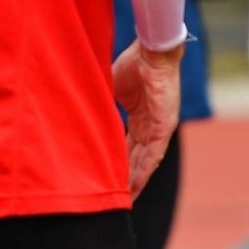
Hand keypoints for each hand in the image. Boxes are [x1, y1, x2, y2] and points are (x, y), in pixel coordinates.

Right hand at [114, 39, 184, 197]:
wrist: (150, 50)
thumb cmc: (133, 64)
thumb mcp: (113, 90)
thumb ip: (103, 106)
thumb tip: (83, 114)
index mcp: (141, 116)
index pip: (130, 147)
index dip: (120, 164)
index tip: (109, 180)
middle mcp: (152, 125)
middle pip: (139, 158)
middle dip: (128, 178)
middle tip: (118, 198)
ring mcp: (160, 126)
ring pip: (147, 160)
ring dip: (137, 180)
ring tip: (126, 198)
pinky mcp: (165, 124)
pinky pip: (154, 152)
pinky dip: (144, 169)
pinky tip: (136, 185)